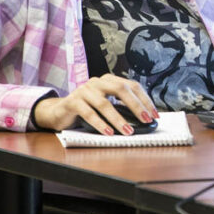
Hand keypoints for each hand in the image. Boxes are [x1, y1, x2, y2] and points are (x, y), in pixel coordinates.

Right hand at [32, 74, 158, 135]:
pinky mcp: (72, 101)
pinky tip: (108, 132)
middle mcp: (98, 82)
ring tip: (128, 131)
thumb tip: (144, 118)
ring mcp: (84, 90)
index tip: (154, 114)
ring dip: (118, 119)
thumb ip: (121, 106)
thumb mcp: (106, 104)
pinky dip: (100, 124)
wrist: (59, 111)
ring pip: (104, 104)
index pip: (132, 86)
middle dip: (136, 106)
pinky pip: (88, 113)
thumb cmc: (87, 109)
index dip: (145, 100)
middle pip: (121, 90)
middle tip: (146, 120)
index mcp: (109, 80)